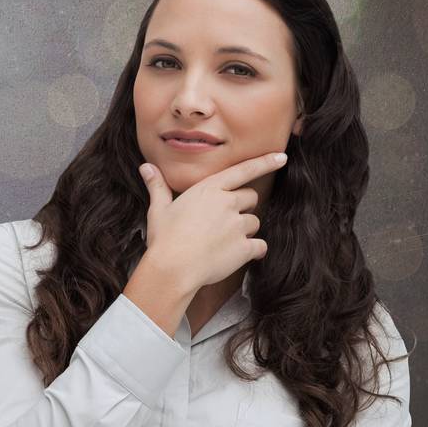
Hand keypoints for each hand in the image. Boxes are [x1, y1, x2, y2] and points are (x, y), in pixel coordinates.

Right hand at [139, 151, 286, 290]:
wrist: (173, 269)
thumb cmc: (163, 238)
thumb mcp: (158, 209)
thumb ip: (158, 186)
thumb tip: (146, 167)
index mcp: (208, 189)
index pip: (243, 171)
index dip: (265, 162)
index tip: (281, 157)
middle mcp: (227, 203)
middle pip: (251, 198)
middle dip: (242, 207)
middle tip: (223, 221)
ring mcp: (238, 225)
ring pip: (254, 222)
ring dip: (244, 230)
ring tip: (222, 242)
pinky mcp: (245, 248)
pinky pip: (260, 246)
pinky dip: (253, 250)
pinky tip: (237, 255)